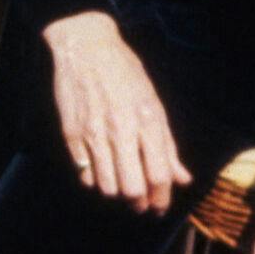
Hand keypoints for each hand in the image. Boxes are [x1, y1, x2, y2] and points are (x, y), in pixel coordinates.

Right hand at [41, 11, 191, 213]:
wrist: (85, 47)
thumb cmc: (125, 72)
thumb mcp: (153, 102)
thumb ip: (167, 144)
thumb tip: (183, 178)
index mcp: (147, 121)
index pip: (158, 175)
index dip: (161, 199)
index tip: (160, 207)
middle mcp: (121, 130)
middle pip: (132, 188)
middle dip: (139, 204)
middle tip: (140, 204)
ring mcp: (94, 133)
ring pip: (106, 186)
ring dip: (116, 193)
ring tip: (120, 186)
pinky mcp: (71, 133)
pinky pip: (83, 172)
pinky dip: (93, 179)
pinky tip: (99, 170)